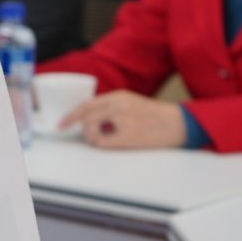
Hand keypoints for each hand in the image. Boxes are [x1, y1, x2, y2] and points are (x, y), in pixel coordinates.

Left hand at [61, 90, 186, 149]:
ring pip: (91, 129)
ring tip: (109, 139)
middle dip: (82, 128)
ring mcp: (123, 120)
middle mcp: (118, 105)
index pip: (87, 104)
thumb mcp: (131, 103)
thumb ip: (111, 107)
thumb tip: (90, 119)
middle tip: (89, 136)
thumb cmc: (155, 116)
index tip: (62, 123)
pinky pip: (102, 143)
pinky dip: (104, 144)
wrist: (179, 123)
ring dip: (94, 137)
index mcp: (119, 96)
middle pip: (85, 117)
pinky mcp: (128, 136)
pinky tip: (117, 143)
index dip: (72, 115)